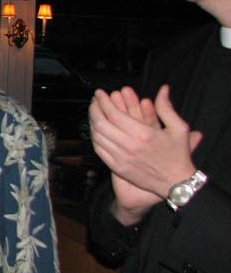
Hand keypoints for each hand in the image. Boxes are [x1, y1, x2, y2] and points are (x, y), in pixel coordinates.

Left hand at [90, 85, 201, 221]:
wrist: (176, 182)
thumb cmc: (178, 155)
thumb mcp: (179, 128)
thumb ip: (167, 108)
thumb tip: (163, 90)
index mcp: (143, 134)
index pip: (113, 114)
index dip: (103, 101)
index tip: (100, 93)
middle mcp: (129, 146)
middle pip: (101, 124)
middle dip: (94, 109)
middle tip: (94, 101)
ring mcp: (121, 158)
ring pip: (97, 136)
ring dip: (92, 122)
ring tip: (94, 112)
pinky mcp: (117, 167)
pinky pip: (99, 150)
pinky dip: (94, 138)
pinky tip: (96, 130)